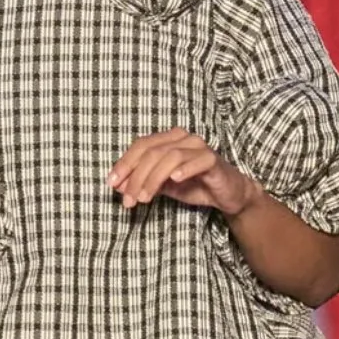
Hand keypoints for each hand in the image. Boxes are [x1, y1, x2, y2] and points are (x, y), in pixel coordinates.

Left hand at [108, 130, 256, 218]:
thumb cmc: (194, 185)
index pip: (140, 146)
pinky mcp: (213, 160)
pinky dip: (184, 169)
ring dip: (153, 178)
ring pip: (170, 156)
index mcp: (168, 139)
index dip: (124, 164)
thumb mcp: (162, 186)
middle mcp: (182, 138)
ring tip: (144, 198)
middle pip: (152, 152)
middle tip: (128, 200)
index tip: (112, 184)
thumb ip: (142, 182)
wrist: (227, 194)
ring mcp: (198, 147)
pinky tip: (174, 180)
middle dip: (136, 177)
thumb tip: (117, 186)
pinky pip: (198, 160)